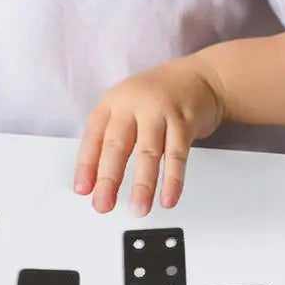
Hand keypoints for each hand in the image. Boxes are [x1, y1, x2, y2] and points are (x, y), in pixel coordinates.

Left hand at [74, 54, 224, 215]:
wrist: (201, 77)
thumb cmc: (159, 96)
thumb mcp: (128, 107)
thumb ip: (113, 137)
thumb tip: (98, 178)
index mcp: (113, 103)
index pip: (93, 137)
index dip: (86, 165)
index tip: (83, 190)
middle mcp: (133, 105)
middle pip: (117, 145)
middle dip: (109, 179)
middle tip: (104, 204)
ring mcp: (160, 111)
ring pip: (148, 152)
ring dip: (143, 185)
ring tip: (138, 208)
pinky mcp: (184, 120)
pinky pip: (177, 154)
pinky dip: (173, 180)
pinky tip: (168, 197)